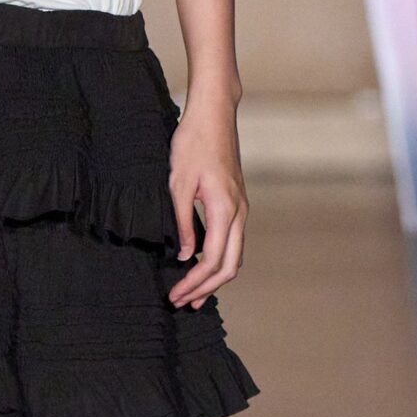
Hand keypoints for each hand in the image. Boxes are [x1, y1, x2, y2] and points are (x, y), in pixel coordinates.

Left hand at [166, 100, 245, 307]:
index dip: (194, 282)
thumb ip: (182, 222)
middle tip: (183, 301)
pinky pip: (234, 241)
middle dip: (206, 288)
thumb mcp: (177, 184)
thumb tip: (185, 255)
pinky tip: (202, 264)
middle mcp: (239, 213)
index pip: (212, 260)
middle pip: (229, 266)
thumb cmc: (193, 143)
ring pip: (235, 255)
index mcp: (224, 209)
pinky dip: (220, 260)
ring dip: (214, 277)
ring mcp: (242, 208)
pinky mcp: (237, 202)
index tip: (175, 294)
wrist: (213, 115)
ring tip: (192, 292)